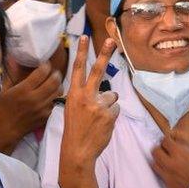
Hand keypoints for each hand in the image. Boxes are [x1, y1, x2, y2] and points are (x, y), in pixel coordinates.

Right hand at [0, 62, 62, 153]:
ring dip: (58, 85)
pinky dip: (55, 97)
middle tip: (53, 72)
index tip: (45, 64)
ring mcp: (42, 108)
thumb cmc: (2, 109)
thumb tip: (12, 58)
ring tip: (54, 82)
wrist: (6, 130)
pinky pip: (56, 103)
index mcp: (24, 90)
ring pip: (58, 92)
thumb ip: (11, 73)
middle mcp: (35, 98)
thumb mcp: (4, 90)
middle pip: (54, 81)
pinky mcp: (46, 116)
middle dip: (55, 74)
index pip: (42, 72)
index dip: (46, 66)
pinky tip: (51, 95)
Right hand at [60, 36, 118, 163]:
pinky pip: (116, 110)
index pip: (77, 69)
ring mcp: (97, 105)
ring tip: (97, 119)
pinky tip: (102, 125)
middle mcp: (85, 96)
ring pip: (112, 97)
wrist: (77, 150)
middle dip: (104, 54)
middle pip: (97, 71)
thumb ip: (86, 97)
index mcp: (73, 94)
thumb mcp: (72, 109)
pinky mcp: (108, 114)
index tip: (84, 36)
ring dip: (108, 106)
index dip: (81, 52)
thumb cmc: (75, 130)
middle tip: (111, 40)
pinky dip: (111, 117)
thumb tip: (109, 93)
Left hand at [151, 134, 188, 187]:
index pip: (164, 140)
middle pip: (155, 151)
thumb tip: (173, 133)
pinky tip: (172, 172)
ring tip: (167, 161)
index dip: (167, 140)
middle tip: (165, 150)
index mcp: (178, 152)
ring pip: (154, 164)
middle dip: (160, 149)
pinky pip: (161, 176)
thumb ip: (183, 141)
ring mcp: (168, 175)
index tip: (169, 141)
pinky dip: (164, 172)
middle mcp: (170, 163)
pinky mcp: (169, 186)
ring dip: (159, 160)